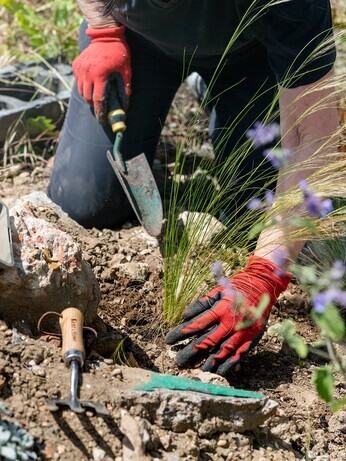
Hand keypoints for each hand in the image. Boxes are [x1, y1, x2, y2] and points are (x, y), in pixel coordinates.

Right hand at [72, 26, 131, 123]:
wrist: (106, 35)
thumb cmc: (119, 54)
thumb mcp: (126, 71)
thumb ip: (125, 89)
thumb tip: (124, 107)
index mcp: (100, 75)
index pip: (99, 100)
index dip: (101, 113)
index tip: (103, 121)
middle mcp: (88, 73)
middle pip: (88, 98)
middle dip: (94, 106)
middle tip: (101, 110)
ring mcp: (80, 69)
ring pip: (81, 91)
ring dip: (89, 97)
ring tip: (97, 98)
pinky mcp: (76, 65)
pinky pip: (79, 82)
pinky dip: (84, 87)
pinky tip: (92, 85)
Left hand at [165, 256, 291, 375]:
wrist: (262, 287)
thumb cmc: (235, 289)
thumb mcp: (217, 291)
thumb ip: (201, 304)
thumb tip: (185, 316)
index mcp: (221, 309)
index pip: (197, 324)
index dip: (181, 333)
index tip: (169, 341)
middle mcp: (231, 322)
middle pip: (208, 341)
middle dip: (191, 352)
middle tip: (178, 361)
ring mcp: (242, 332)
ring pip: (222, 351)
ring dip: (208, 362)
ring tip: (196, 370)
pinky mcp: (251, 339)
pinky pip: (238, 355)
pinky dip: (228, 365)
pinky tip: (218, 372)